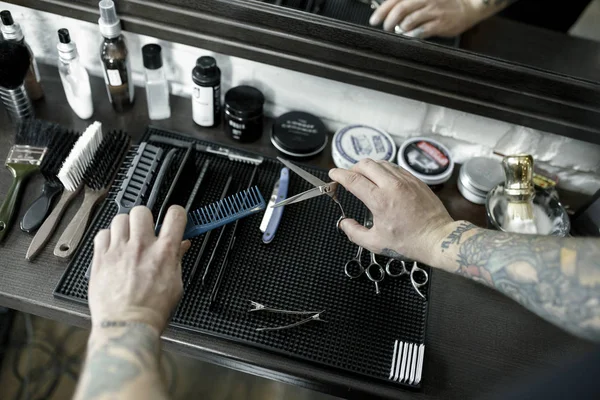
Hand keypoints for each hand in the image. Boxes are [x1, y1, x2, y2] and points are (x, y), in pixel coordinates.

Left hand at [89, 206, 190, 332]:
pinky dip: (107, 238)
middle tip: (145, 230)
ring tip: (127, 238)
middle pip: (142, 211)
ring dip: (125, 226)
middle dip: (145, 218)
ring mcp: (119, 251)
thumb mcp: (175, 284)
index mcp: (165, 252)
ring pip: (119, 218)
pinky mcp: (100, 259)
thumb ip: (177, 259)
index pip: (175, 215)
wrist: (127, 326)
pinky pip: (101, 233)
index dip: (176, 213)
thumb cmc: (152, 311)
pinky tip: (112, 248)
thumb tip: (181, 245)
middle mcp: (141, 247)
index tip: (173, 218)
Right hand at [329, 159, 453, 263]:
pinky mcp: (416, 180)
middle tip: (348, 177)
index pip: (353, 179)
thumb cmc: (409, 242)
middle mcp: (392, 185)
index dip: (339, 174)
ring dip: (369, 167)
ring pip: (381, 163)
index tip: (333, 174)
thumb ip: (354, 232)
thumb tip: (344, 223)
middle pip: (366, 164)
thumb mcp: (376, 243)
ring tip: (365, 177)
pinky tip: (382, 179)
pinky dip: (384, 169)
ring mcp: (406, 180)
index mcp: (380, 200)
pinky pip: (395, 167)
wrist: (438, 238)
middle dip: (352, 168)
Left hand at [369, 0, 492, 37]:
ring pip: (409, 21)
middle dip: (388, 21)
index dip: (382, 10)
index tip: (374, 20)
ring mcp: (433, 11)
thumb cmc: (444, 2)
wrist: (469, 5)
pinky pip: (421, 31)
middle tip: (386, 28)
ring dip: (400, 29)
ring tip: (400, 31)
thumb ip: (409, 3)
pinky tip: (409, 36)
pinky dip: (412, 35)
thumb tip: (388, 12)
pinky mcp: (440, 24)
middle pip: (400, 9)